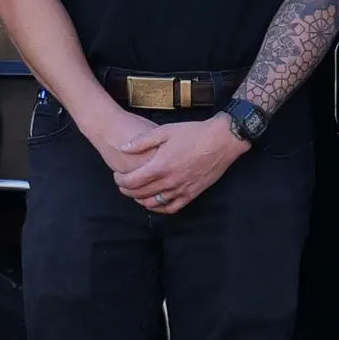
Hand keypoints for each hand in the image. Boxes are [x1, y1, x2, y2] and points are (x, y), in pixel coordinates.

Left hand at [108, 114, 246, 214]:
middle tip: (123, 184)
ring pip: (154, 203)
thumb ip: (141, 142)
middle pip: (140, 194)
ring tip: (136, 193)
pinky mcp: (192, 194)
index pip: (131, 181)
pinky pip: (172, 208)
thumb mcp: (164, 131)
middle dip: (127, 190)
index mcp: (160, 166)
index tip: (117, 176)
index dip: (120, 181)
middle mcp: (169, 182)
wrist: (221, 141)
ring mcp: (181, 190)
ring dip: (141, 200)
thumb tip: (122, 148)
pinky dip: (160, 208)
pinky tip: (155, 202)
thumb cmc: (192, 133)